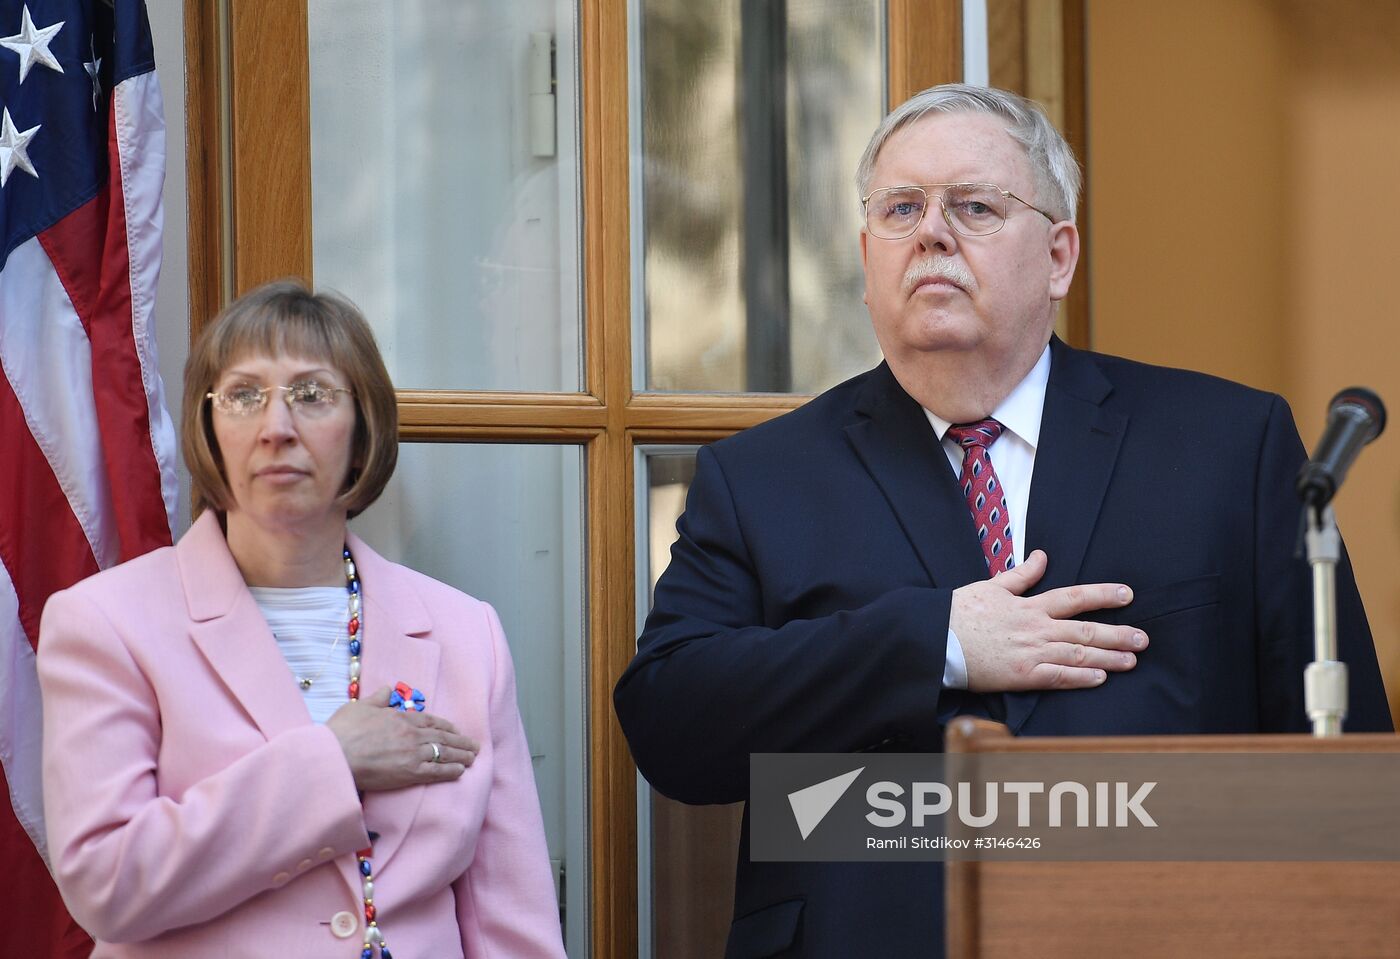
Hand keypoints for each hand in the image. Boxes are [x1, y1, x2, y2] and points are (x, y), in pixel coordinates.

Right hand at [326, 686, 479, 791]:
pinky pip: (436, 771)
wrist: (335, 755)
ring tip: (473, 757)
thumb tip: (388, 689)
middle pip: (442, 737)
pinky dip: (451, 771)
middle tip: (474, 745)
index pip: (430, 721)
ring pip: (444, 753)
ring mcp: (412, 753)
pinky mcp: (409, 773)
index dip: (446, 726)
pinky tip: (461, 771)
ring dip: (461, 755)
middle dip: (460, 741)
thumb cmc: (342, 731)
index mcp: (400, 718)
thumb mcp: (359, 707)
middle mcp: (411, 734)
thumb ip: (377, 699)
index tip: (456, 730)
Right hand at [950, 550, 1147, 691]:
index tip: (1127, 595)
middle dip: (1117, 634)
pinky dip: (1080, 678)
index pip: (1074, 597)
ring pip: (1078, 654)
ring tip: (1132, 660)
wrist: (938, 639)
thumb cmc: (960, 612)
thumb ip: (1021, 574)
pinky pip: (1058, 677)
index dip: (1102, 595)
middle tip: (1143, 638)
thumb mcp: (991, 586)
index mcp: (1029, 605)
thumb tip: (1042, 556)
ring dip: (1108, 657)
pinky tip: (1100, 678)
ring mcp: (1031, 652)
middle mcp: (1036, 628)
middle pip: (1085, 629)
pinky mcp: (1022, 675)